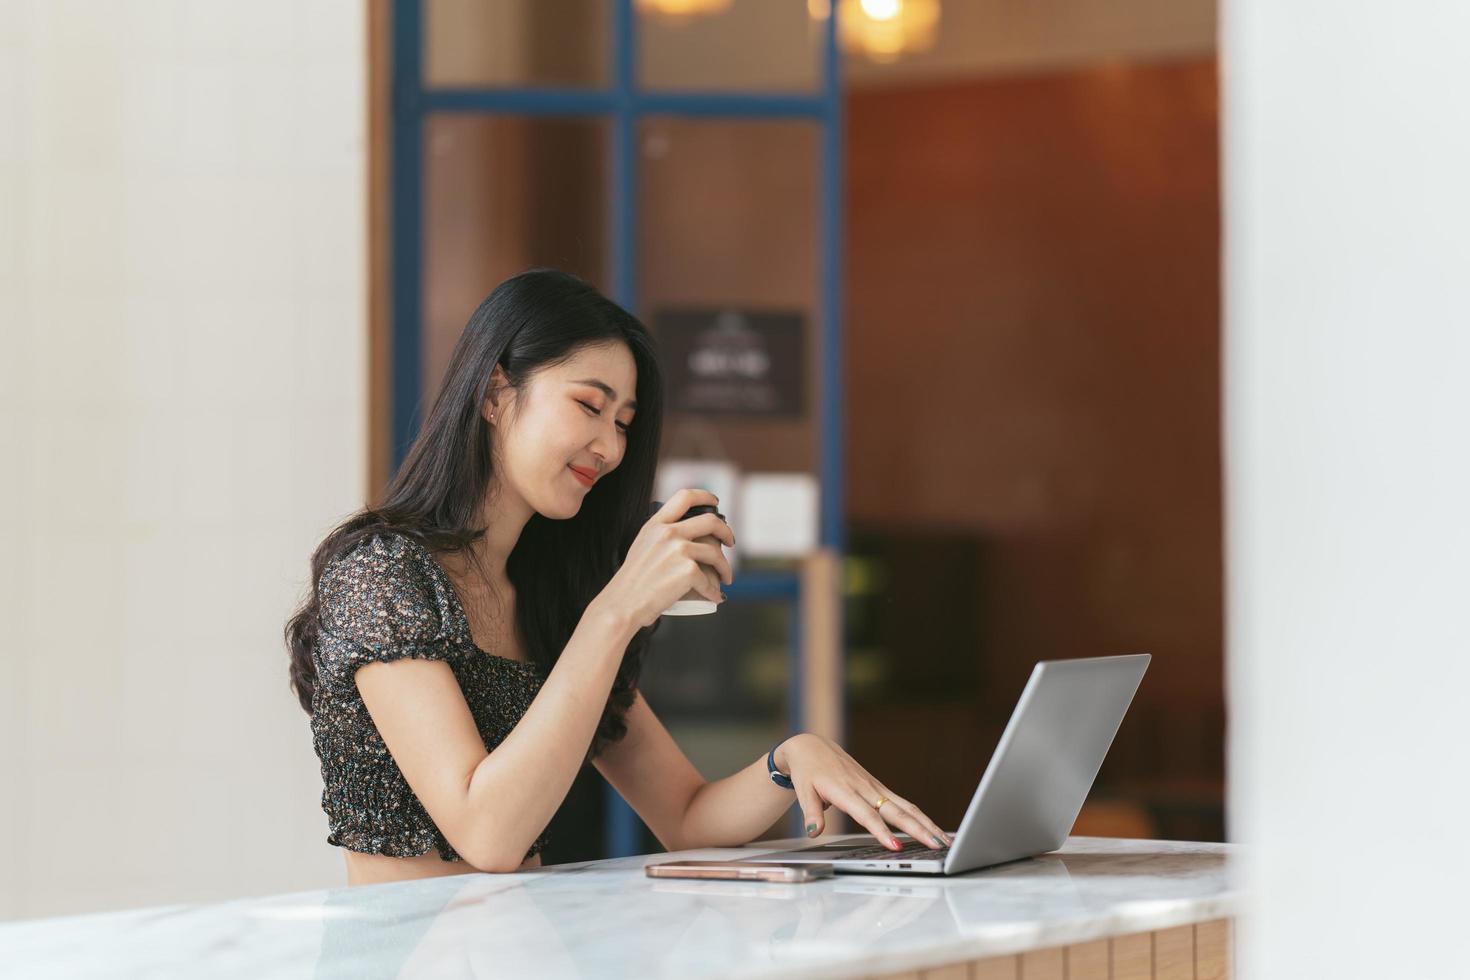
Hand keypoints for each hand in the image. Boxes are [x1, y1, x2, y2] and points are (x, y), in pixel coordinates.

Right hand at [596, 488, 735, 630]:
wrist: (622, 605)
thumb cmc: (631, 582)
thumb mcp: (642, 547)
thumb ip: (661, 537)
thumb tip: (688, 537)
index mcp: (655, 524)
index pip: (685, 497)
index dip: (705, 496)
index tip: (715, 503)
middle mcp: (668, 533)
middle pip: (711, 521)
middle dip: (726, 531)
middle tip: (730, 542)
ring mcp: (679, 551)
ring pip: (715, 553)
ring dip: (724, 567)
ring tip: (725, 577)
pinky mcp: (687, 571)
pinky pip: (709, 580)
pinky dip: (713, 591)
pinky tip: (713, 597)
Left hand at [776, 733, 952, 850]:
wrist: (813, 747)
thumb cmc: (808, 771)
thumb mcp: (803, 791)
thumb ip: (812, 813)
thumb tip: (814, 832)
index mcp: (845, 790)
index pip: (866, 815)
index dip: (881, 831)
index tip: (894, 847)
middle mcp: (864, 788)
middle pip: (896, 812)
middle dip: (918, 830)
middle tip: (936, 846)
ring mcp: (874, 787)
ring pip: (906, 807)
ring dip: (926, 824)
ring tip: (943, 840)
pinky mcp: (879, 788)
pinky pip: (903, 803)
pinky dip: (919, 816)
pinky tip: (932, 828)